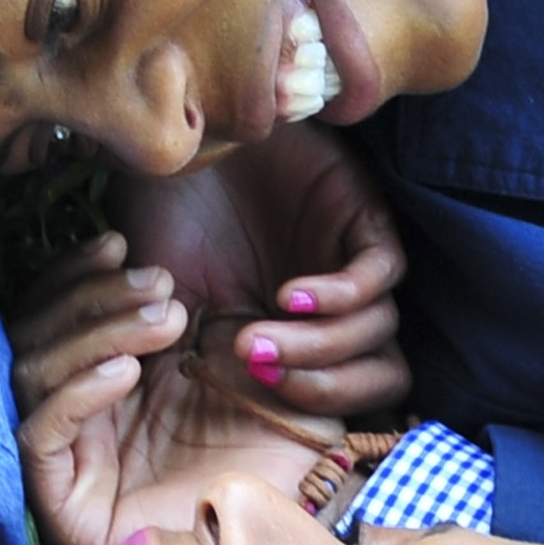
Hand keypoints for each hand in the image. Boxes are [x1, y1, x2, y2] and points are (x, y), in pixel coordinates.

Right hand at [9, 237, 347, 544]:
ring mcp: (66, 459)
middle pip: (37, 337)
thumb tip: (136, 245)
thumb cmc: (279, 446)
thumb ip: (183, 307)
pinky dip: (75, 393)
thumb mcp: (237, 356)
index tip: (119, 243)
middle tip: (161, 285)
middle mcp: (78, 417)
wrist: (296, 537)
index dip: (78, 274)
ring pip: (33, 375)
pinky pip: (39, 435)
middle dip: (94, 300)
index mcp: (108, 380)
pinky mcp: (61, 503)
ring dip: (93, 333)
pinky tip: (124, 370)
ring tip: (163, 320)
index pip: (56, 315)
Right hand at [100, 121, 408, 417]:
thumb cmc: (164, 211)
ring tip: (254, 337)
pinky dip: (339, 295)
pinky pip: (379, 273)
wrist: (180, 131)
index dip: (304, 408)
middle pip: (375, 374)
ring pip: (376, 330)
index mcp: (300, 329)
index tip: (243, 394)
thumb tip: (191, 412)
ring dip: (318, 346)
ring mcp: (351, 261)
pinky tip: (288, 297)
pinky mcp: (363, 218)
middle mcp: (336, 304)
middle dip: (318, 386)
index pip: (341, 393)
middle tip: (255, 370)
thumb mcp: (165, 295)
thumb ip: (188, 350)